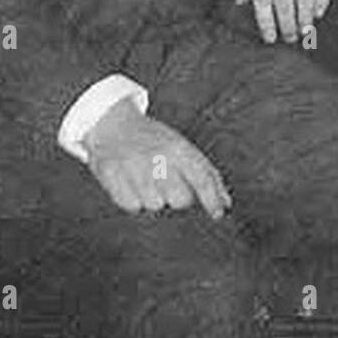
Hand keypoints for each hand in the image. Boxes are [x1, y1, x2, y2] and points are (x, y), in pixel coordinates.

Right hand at [82, 98, 231, 220]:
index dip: (212, 200)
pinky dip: (133, 199)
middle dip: (177, 198)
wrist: (112, 123)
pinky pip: (131, 206)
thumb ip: (207, 174)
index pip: (202, 178)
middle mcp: (157, 157)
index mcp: (178, 147)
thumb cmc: (153, 139)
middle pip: (179, 200)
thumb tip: (225, 203)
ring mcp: (133, 167)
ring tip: (146, 180)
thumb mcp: (182, 147)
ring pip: (154, 205)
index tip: (217, 214)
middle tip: (167, 184)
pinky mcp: (112, 176)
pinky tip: (131, 184)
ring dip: (153, 198)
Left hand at [236, 0, 331, 43]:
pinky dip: (322, 1)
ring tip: (303, 30)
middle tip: (288, 37)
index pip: (262, 0)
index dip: (266, 22)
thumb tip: (241, 0)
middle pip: (285, 3)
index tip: (269, 36)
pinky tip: (317, 11)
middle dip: (286, 25)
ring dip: (304, 18)